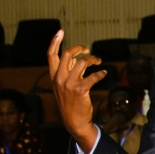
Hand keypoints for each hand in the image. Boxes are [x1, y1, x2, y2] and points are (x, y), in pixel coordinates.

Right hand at [47, 31, 104, 153]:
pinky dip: (100, 73)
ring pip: (81, 62)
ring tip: (98, 62)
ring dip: (92, 59)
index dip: (55, 42)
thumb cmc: (71, 102)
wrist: (74, 121)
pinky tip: (104, 74)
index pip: (50, 55)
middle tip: (87, 50)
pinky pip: (93, 76)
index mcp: (53, 76)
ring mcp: (69, 84)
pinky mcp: (80, 89)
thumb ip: (69, 71)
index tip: (60, 31)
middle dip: (78, 48)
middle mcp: (59, 78)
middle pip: (67, 54)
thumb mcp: (64, 86)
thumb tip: (77, 58)